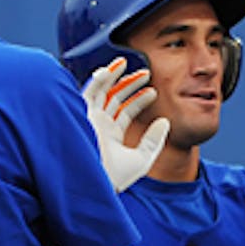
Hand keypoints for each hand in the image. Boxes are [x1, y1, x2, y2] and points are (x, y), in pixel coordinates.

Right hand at [82, 58, 169, 190]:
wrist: (91, 184)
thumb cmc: (114, 177)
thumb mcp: (141, 159)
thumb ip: (154, 140)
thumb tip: (165, 121)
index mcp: (110, 135)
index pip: (125, 112)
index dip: (140, 100)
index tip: (154, 91)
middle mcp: (97, 125)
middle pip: (113, 98)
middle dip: (129, 84)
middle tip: (146, 73)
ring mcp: (87, 119)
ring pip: (99, 91)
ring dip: (112, 76)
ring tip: (126, 61)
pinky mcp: (79, 115)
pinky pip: (86, 92)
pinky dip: (96, 80)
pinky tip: (110, 70)